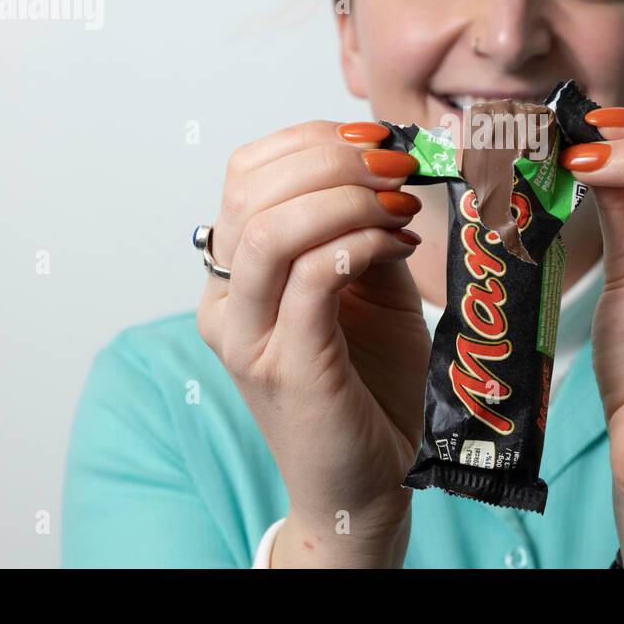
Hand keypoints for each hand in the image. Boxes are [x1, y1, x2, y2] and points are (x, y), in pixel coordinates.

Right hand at [195, 121, 432, 565]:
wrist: (368, 483)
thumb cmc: (369, 382)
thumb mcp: (367, 286)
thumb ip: (361, 228)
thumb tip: (389, 166)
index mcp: (234, 272)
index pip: (246, 172)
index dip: (313, 141)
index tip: (378, 143)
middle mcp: (225, 302)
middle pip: (253, 188)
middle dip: (335, 160)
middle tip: (398, 172)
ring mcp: (248, 338)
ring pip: (270, 229)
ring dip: (345, 199)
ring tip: (398, 207)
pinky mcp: (287, 369)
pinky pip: (310, 280)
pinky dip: (358, 245)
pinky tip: (396, 248)